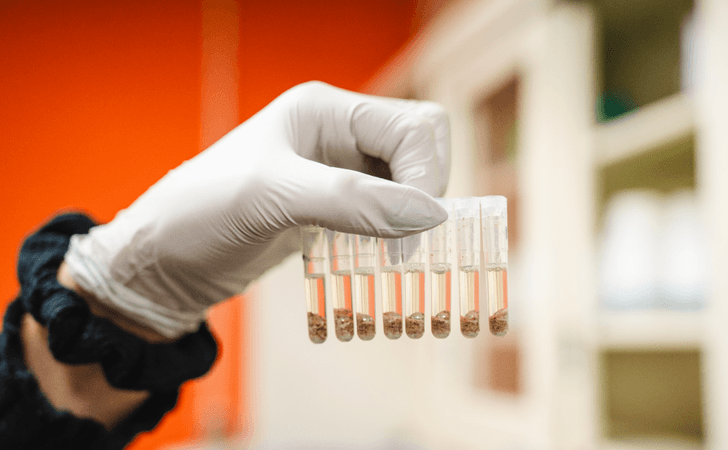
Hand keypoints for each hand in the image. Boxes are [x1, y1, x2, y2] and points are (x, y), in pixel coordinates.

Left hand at [64, 82, 450, 337]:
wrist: (165, 261)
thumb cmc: (202, 214)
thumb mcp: (272, 198)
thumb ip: (352, 201)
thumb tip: (430, 214)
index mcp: (325, 109)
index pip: (413, 127)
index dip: (424, 177)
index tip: (410, 233)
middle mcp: (338, 132)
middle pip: (420, 146)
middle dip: (425, 191)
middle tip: (406, 241)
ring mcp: (339, 169)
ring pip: (409, 180)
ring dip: (411, 215)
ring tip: (392, 253)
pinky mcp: (335, 204)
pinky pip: (388, 209)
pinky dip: (394, 232)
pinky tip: (376, 254)